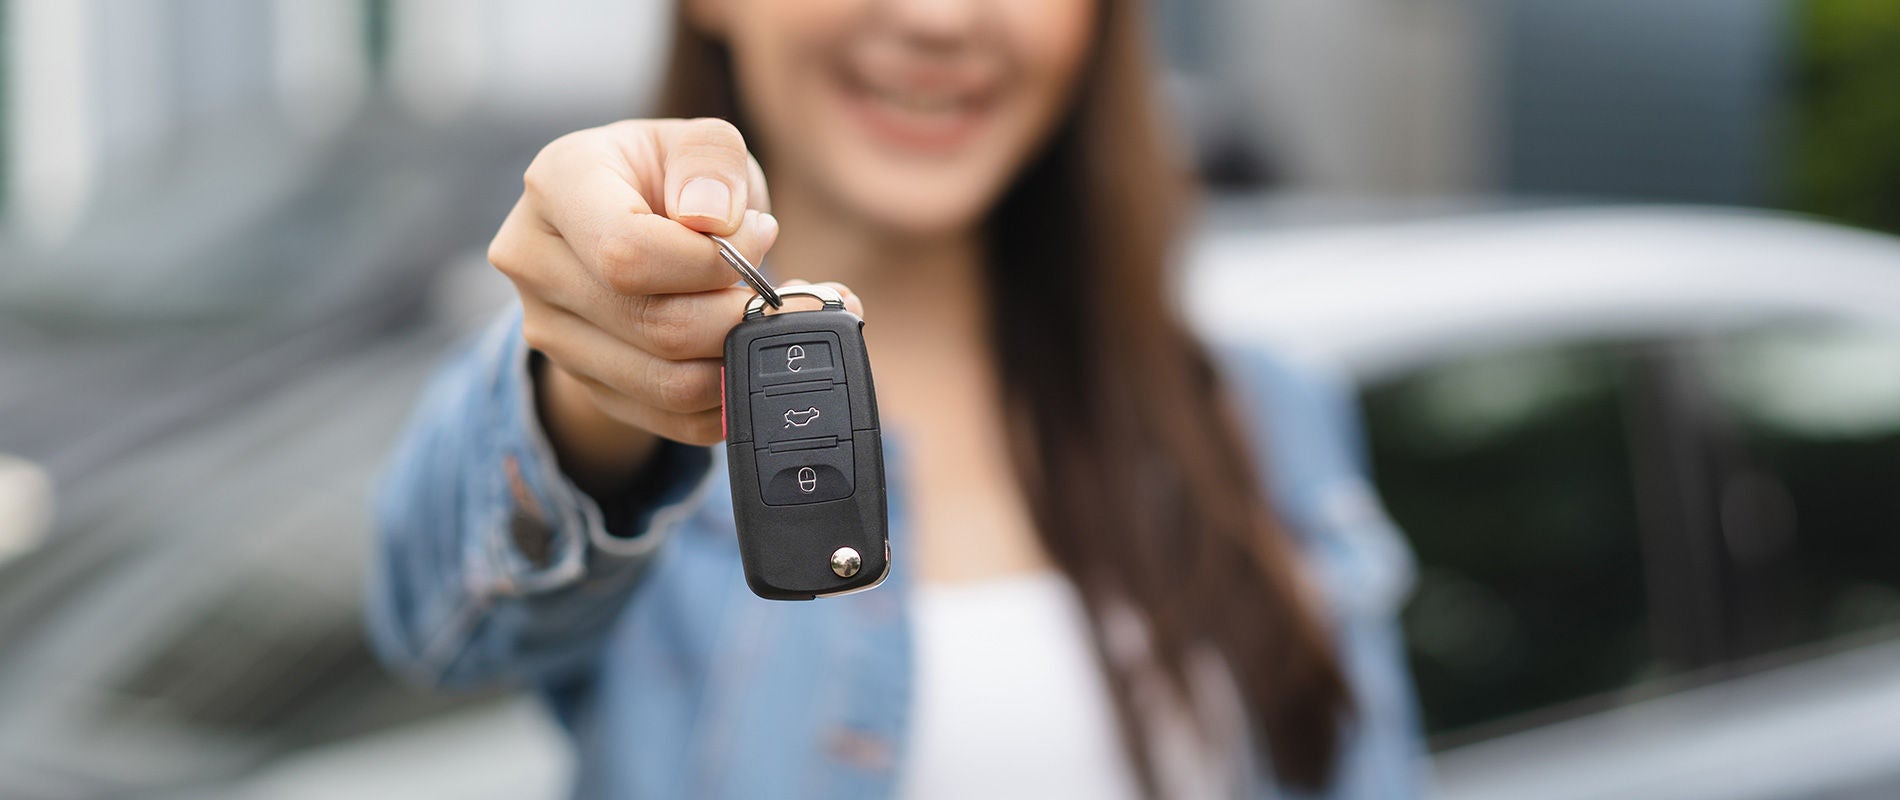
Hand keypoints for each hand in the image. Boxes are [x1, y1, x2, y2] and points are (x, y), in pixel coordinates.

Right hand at [486, 119, 861, 488]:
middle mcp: (534, 260)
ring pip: (666, 382)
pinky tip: (744, 358)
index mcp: (556, 185)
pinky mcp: (582, 381)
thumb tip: (715, 222)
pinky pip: (669, 418)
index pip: (628, 252)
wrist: (631, 223)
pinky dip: (724, 399)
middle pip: (653, 325)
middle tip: (767, 290)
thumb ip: (713, 162)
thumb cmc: (673, 178)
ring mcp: (549, 330)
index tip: (757, 236)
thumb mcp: (701, 145)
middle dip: (733, 315)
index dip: (711, 262)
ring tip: (760, 321)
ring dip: (734, 360)